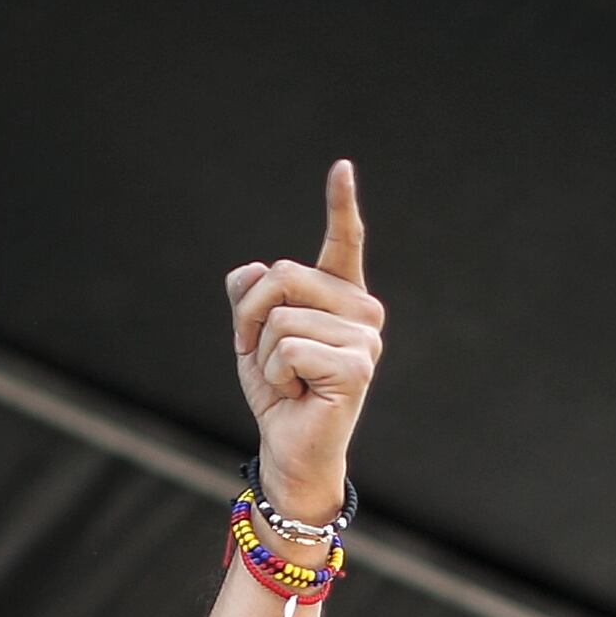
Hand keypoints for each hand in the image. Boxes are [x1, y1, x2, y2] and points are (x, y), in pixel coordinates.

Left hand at [228, 162, 383, 519]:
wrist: (290, 449)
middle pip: (284, 275)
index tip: (341, 167)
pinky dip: (275, 375)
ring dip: (263, 355)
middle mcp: (361, 310)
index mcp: (340, 295)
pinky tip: (296, 393)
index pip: (344, 243)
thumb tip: (250, 271)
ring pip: (281, 319)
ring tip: (286, 381)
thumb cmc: (277, 392)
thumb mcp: (253, 336)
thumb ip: (251, 297)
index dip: (341, 205)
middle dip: (250, 315)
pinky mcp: (357, 367)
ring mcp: (365, 338)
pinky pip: (288, 349)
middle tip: (256, 352)